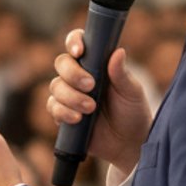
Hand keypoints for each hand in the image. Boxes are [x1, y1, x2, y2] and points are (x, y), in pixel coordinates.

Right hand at [47, 29, 151, 174]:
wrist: (128, 143)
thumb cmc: (133, 112)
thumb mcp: (132, 92)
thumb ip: (122, 74)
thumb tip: (118, 52)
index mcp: (96, 63)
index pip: (78, 44)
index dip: (74, 42)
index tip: (79, 50)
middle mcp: (79, 76)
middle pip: (61, 63)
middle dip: (73, 74)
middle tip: (91, 86)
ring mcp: (69, 95)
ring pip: (55, 86)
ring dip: (70, 97)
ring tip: (90, 108)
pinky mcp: (63, 114)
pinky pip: (53, 107)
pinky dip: (63, 112)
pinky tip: (78, 119)